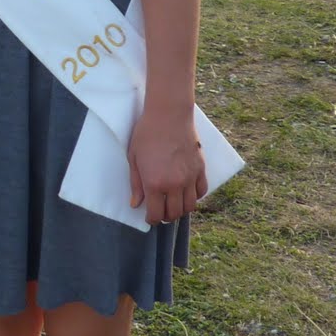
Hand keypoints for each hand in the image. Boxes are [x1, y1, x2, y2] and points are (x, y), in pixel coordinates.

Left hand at [128, 107, 207, 224]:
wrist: (169, 115)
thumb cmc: (146, 134)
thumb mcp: (134, 158)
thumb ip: (136, 183)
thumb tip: (136, 204)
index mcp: (155, 183)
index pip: (156, 213)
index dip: (152, 220)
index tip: (149, 219)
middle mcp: (174, 185)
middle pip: (174, 213)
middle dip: (166, 217)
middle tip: (160, 212)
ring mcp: (190, 178)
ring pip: (190, 206)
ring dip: (181, 210)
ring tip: (173, 205)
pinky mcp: (200, 169)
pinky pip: (201, 191)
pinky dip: (195, 197)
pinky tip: (187, 193)